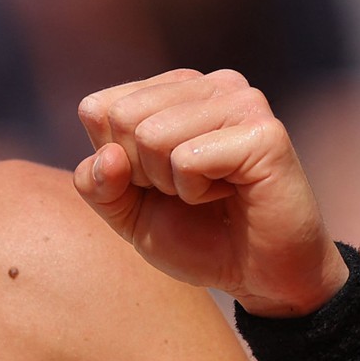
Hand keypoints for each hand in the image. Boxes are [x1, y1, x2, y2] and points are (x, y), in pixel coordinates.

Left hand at [73, 69, 347, 316]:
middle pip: (121, 117)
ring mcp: (241, 102)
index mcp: (174, 90)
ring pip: (151, 135)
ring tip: (208, 192)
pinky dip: (196, 192)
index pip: (97, 108)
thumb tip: (106, 157)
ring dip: (169, 184)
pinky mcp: (263, 133)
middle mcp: (209, 84)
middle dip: (139, 173)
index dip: (112, 161)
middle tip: (184, 190)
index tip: (156, 182)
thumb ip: (96, 184)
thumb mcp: (128, 213)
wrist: (260, 276)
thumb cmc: (198, 236)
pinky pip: (187, 159)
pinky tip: (228, 194)